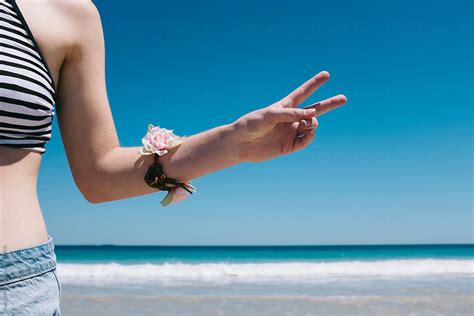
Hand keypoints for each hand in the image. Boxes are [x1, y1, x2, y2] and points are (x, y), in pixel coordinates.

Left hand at [232, 71, 346, 161]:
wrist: (240, 144)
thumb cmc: (251, 124)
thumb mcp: (269, 115)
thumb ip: (289, 114)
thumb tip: (311, 115)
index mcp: (285, 106)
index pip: (303, 92)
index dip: (314, 84)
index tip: (326, 74)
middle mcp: (290, 119)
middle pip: (315, 110)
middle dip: (329, 104)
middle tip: (344, 98)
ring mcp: (291, 132)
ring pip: (311, 126)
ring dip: (313, 123)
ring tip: (308, 123)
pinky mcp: (289, 146)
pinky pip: (304, 141)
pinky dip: (309, 137)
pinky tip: (308, 133)